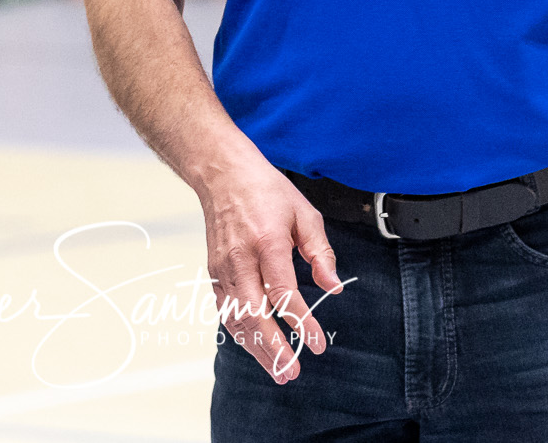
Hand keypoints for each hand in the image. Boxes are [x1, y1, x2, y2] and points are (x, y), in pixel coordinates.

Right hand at [199, 156, 344, 383]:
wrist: (223, 176)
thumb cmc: (265, 191)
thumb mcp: (305, 214)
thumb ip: (320, 252)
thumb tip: (333, 287)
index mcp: (267, 242)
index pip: (283, 293)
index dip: (301, 322)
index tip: (318, 344)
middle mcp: (241, 258)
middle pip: (254, 313)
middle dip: (273, 348)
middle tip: (293, 372)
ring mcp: (223, 267)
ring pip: (237, 318)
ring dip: (256, 349)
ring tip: (279, 371)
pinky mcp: (214, 273)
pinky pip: (226, 311)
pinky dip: (240, 334)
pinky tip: (256, 349)